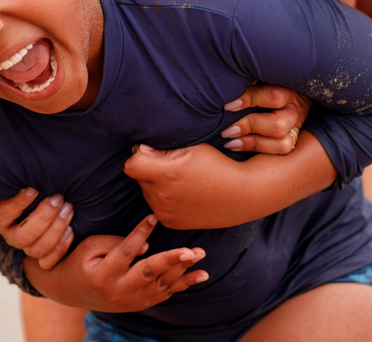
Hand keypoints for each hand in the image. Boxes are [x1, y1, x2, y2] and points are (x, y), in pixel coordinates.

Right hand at [0, 188, 73, 269]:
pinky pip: (48, 261)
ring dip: (55, 229)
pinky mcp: (42, 258)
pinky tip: (70, 229)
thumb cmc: (30, 188)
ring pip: (37, 250)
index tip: (34, 189)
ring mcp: (26, 249)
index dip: (17, 203)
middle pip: (22, 237)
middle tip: (58, 198)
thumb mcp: (17, 184)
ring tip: (68, 209)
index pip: (1, 216)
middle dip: (42, 217)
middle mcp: (11, 236)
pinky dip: (61, 247)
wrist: (45, 201)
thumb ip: (8, 185)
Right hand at [28, 215, 207, 311]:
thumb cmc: (80, 261)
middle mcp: (119, 292)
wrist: (71, 291)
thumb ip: (115, 244)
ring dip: (183, 270)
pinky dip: (183, 284)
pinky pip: (165, 294)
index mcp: (103, 276)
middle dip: (171, 260)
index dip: (139, 234)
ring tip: (199, 255)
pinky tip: (200, 275)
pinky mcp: (140, 304)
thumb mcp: (90, 247)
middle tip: (190, 250)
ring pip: (161, 284)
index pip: (125, 253)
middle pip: (148, 273)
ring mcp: (131, 301)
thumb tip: (145, 245)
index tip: (153, 217)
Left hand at [125, 143, 248, 228]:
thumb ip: (162, 147)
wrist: (240, 195)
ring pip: (147, 192)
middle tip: (174, 166)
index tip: (153, 153)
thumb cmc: (217, 165)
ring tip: (181, 181)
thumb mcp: (192, 148)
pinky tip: (184, 194)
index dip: (140, 156)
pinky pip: (156, 206)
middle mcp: (162, 196)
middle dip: (150, 169)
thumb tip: (139, 149)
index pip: (131, 165)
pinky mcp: (170, 222)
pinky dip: (164, 198)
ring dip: (156, 184)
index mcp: (166, 174)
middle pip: (139, 178)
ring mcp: (165, 212)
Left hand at [220, 83, 310, 152]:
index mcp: (289, 88)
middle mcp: (295, 109)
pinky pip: (280, 151)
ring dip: (253, 143)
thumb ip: (250, 79)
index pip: (273, 96)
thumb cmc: (266, 79)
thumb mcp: (262, 75)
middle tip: (227, 129)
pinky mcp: (292, 140)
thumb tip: (231, 82)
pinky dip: (256, 149)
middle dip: (250, 127)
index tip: (228, 106)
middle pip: (278, 124)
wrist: (290, 91)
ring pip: (283, 143)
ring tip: (230, 141)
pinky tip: (236, 146)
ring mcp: (295, 127)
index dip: (250, 101)